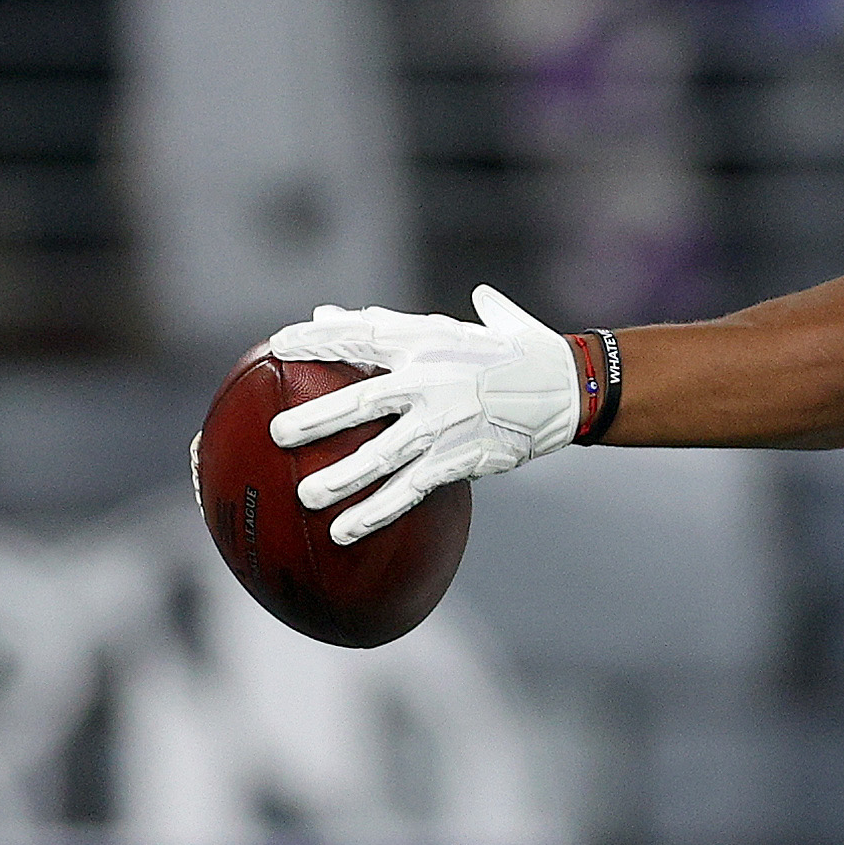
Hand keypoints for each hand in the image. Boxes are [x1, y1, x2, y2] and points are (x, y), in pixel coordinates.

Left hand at [265, 283, 582, 545]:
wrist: (566, 388)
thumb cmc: (502, 353)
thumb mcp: (450, 328)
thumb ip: (387, 323)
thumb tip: (329, 313)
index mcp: (427, 339)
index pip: (363, 334)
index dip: (319, 337)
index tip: (277, 343)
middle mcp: (433, 380)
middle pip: (363, 401)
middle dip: (317, 419)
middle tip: (277, 434)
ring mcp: (446, 423)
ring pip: (384, 456)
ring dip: (343, 478)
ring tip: (305, 496)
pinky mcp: (459, 460)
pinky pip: (410, 491)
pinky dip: (376, 512)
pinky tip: (343, 531)